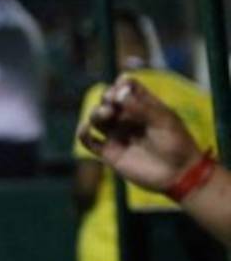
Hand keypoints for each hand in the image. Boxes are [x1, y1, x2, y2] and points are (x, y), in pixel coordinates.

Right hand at [78, 75, 203, 193]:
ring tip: (107, 114)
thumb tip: (117, 94)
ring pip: (97, 118)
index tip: (123, 88)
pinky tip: (85, 128)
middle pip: (108, 100)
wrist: (178, 175)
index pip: (126, 88)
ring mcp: (117, 135)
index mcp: (143, 107)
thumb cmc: (177, 145)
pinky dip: (82, 133)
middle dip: (107, 97)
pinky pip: (89, 141)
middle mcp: (127, 119)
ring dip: (97, 112)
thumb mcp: (163, 121)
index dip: (121, 85)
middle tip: (112, 102)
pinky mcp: (109, 152)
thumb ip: (141, 107)